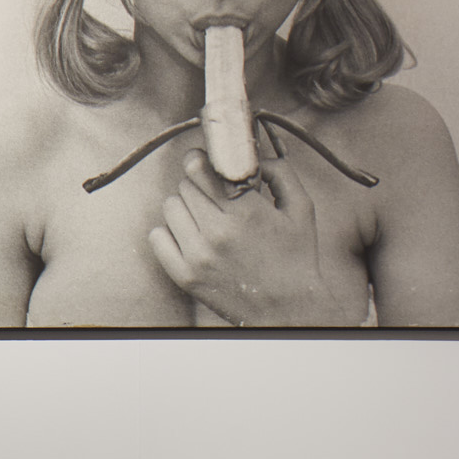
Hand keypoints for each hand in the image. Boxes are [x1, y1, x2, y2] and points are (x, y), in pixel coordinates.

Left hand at [147, 151, 363, 326]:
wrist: (289, 308)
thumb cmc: (297, 257)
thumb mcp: (301, 209)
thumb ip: (280, 172)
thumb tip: (255, 151)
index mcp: (246, 212)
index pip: (200, 169)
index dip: (199, 159)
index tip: (203, 160)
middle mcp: (217, 232)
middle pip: (185, 185)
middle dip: (199, 184)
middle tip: (216, 196)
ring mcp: (197, 255)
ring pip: (170, 206)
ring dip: (186, 207)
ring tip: (208, 218)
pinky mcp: (184, 274)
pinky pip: (157, 236)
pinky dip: (171, 231)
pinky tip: (192, 235)